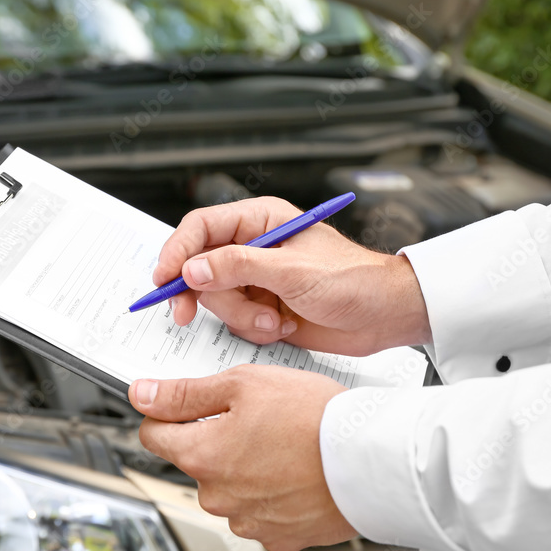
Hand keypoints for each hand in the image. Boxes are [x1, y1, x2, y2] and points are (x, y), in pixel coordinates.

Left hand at [129, 365, 357, 550]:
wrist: (374, 461)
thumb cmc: (316, 419)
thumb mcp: (243, 384)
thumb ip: (184, 393)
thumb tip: (142, 395)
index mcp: (202, 456)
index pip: (152, 434)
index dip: (167, 412)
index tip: (185, 404)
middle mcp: (218, 496)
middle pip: (195, 460)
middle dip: (214, 437)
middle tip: (256, 416)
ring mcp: (247, 520)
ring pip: (228, 485)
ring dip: (244, 465)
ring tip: (283, 442)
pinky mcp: (278, 535)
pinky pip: (259, 509)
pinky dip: (270, 490)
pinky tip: (294, 469)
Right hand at [156, 197, 430, 355]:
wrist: (386, 317)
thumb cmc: (354, 280)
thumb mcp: (292, 270)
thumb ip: (238, 266)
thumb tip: (193, 268)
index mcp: (260, 221)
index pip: (201, 227)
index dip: (177, 251)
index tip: (164, 278)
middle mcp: (253, 247)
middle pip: (200, 268)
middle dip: (205, 295)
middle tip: (186, 314)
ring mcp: (256, 280)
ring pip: (216, 299)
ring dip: (241, 316)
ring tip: (274, 320)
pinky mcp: (262, 307)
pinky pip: (235, 320)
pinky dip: (255, 329)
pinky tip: (283, 326)